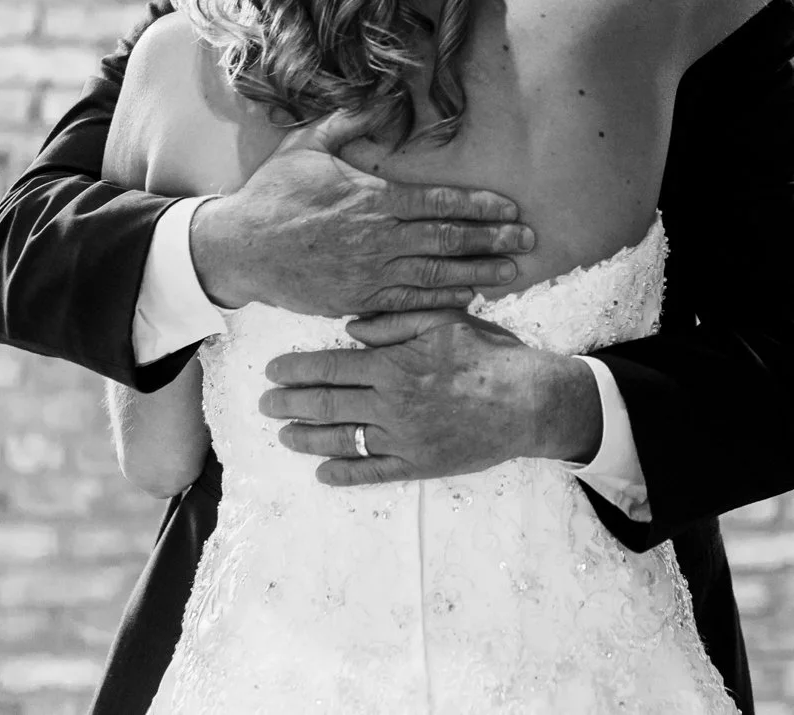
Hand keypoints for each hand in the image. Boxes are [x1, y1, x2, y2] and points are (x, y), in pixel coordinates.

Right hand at [189, 109, 535, 316]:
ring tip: (513, 272)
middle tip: (529, 240)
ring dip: (479, 272)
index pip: (440, 202)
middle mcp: (378, 238)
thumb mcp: (306, 145)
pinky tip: (469, 298)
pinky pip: (410, 304)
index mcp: (372, 198)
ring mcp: (369, 274)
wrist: (239, 248)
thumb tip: (381, 94)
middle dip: (494, 239)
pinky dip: (442, 301)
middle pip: (449, 240)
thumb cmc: (272, 194)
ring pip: (436, 275)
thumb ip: (348, 120)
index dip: (480, 206)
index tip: (510, 207)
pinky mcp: (358, 301)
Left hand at [260, 309, 601, 485]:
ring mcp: (404, 439)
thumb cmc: (489, 354)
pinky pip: (373, 473)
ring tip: (284, 436)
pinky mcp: (420, 465)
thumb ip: (394, 322)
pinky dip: (345, 474)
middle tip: (264, 405)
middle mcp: (391, 404)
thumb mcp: (444, 320)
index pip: (331, 367)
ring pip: (343, 441)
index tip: (272, 371)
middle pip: (327, 405)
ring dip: (307, 439)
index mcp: (393, 365)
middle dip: (290, 405)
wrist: (529, 401)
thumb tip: (351, 328)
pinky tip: (324, 473)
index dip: (297, 370)